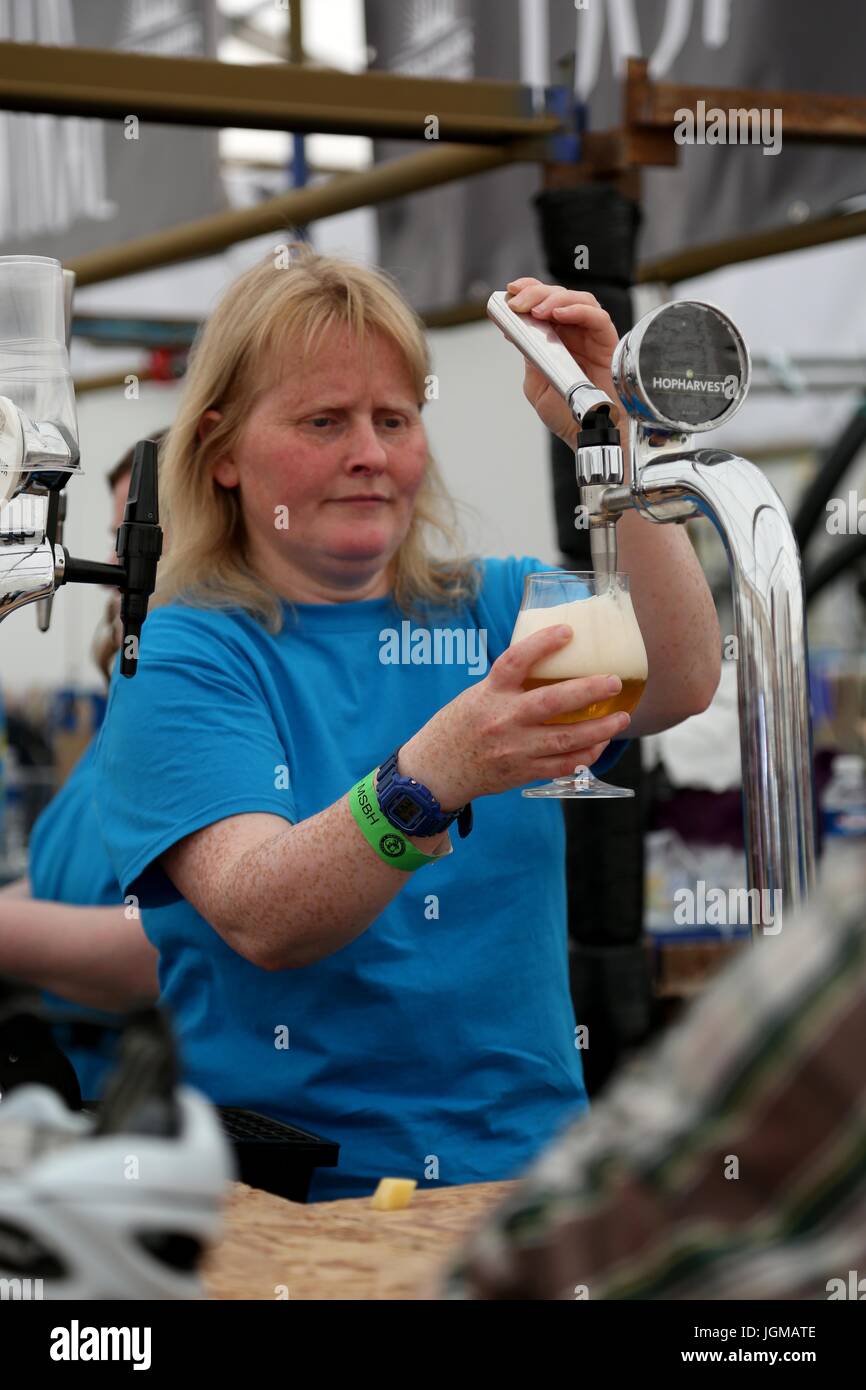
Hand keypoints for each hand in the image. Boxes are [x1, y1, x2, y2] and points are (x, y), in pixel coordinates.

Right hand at [398, 625, 630, 807]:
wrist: (435, 772)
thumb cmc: (457, 727)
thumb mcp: (477, 696)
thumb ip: (509, 684)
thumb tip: (549, 663)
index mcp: (489, 693)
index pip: (516, 661)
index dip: (543, 643)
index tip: (568, 631)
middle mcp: (502, 720)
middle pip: (551, 703)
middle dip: (587, 691)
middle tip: (614, 681)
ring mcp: (513, 749)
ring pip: (564, 740)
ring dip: (598, 730)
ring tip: (621, 719)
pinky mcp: (521, 773)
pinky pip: (560, 766)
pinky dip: (583, 756)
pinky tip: (599, 745)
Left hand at [501, 278, 619, 449]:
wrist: (586, 433)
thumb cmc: (567, 413)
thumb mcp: (537, 384)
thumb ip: (530, 357)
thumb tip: (517, 331)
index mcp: (556, 338)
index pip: (544, 303)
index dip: (529, 291)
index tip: (511, 291)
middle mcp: (575, 332)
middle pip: (559, 296)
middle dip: (536, 293)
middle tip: (519, 302)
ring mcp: (591, 336)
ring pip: (579, 300)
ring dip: (555, 299)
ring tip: (537, 311)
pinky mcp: (608, 342)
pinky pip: (597, 317)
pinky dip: (578, 311)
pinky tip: (559, 314)